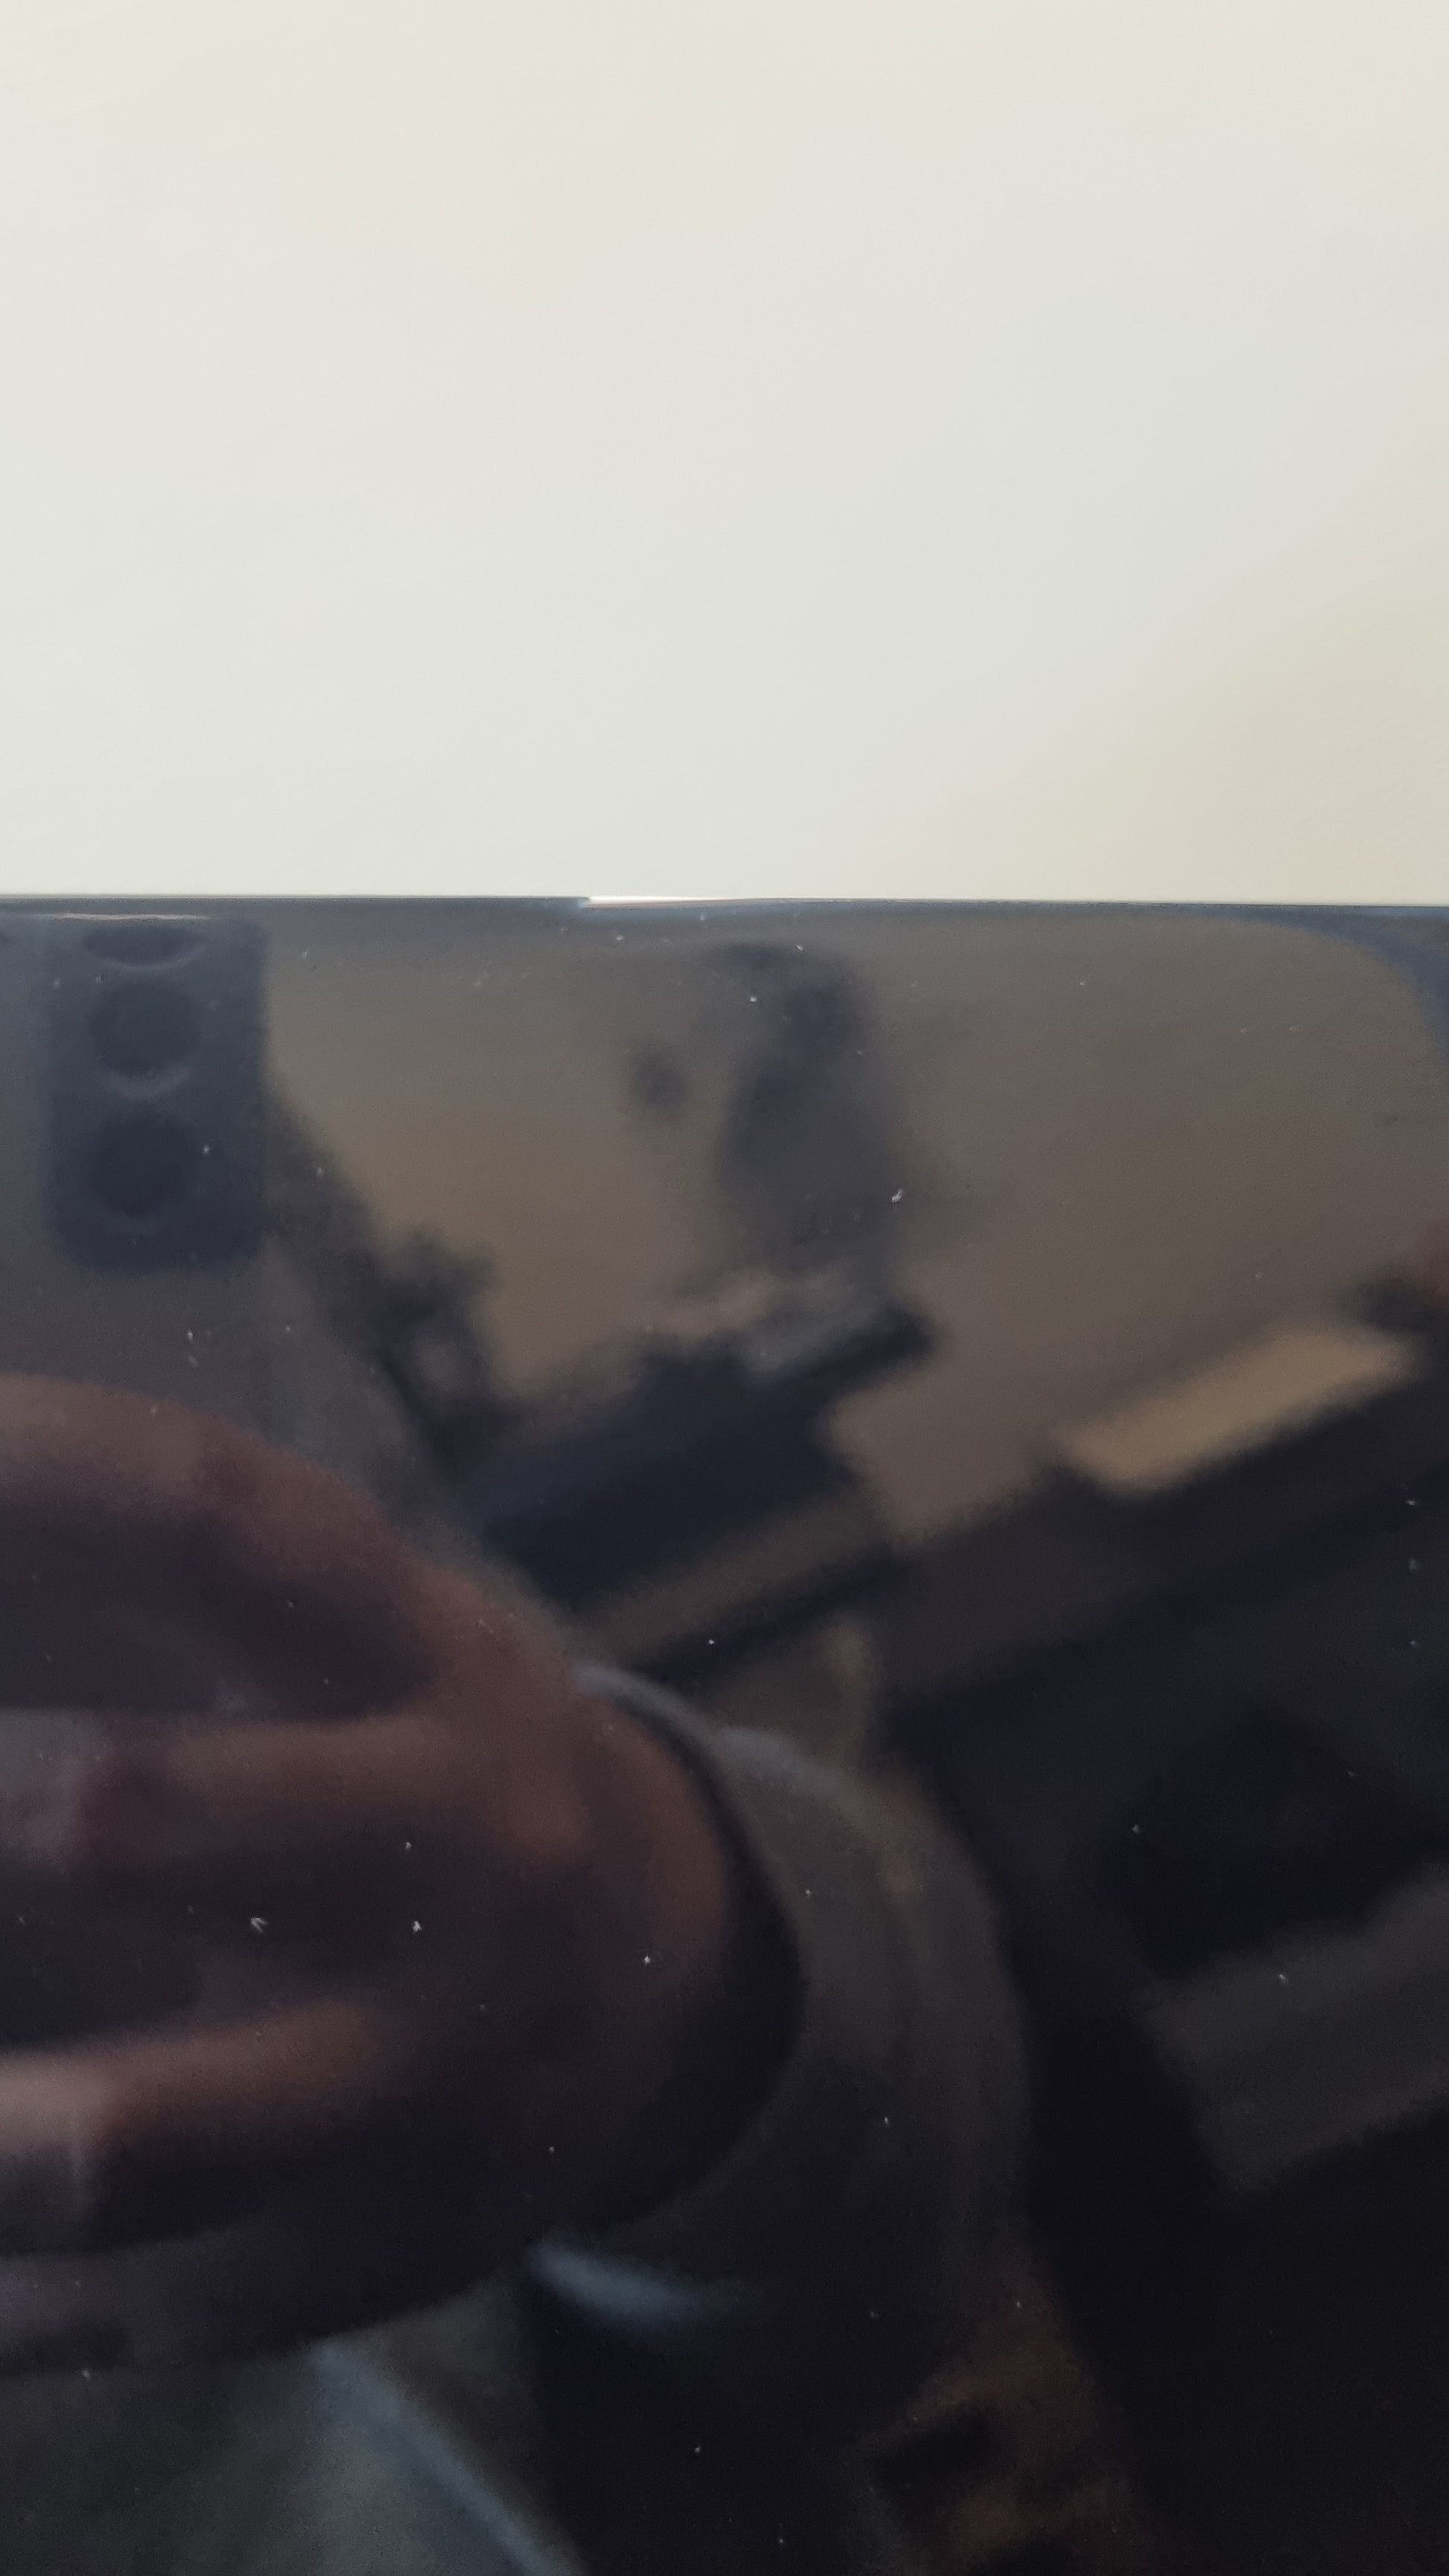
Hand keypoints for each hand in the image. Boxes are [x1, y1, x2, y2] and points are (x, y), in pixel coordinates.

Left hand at [0, 1378, 783, 2368]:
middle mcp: (441, 1837)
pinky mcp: (372, 2244)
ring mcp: (415, 2064)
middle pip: (121, 1814)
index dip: (19, 1477)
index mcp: (411, 1650)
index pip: (201, 1519)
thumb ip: (164, 1576)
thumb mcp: (350, 1631)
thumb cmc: (411, 1758)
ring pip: (125, 2136)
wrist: (653, 1973)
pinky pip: (128, 2300)